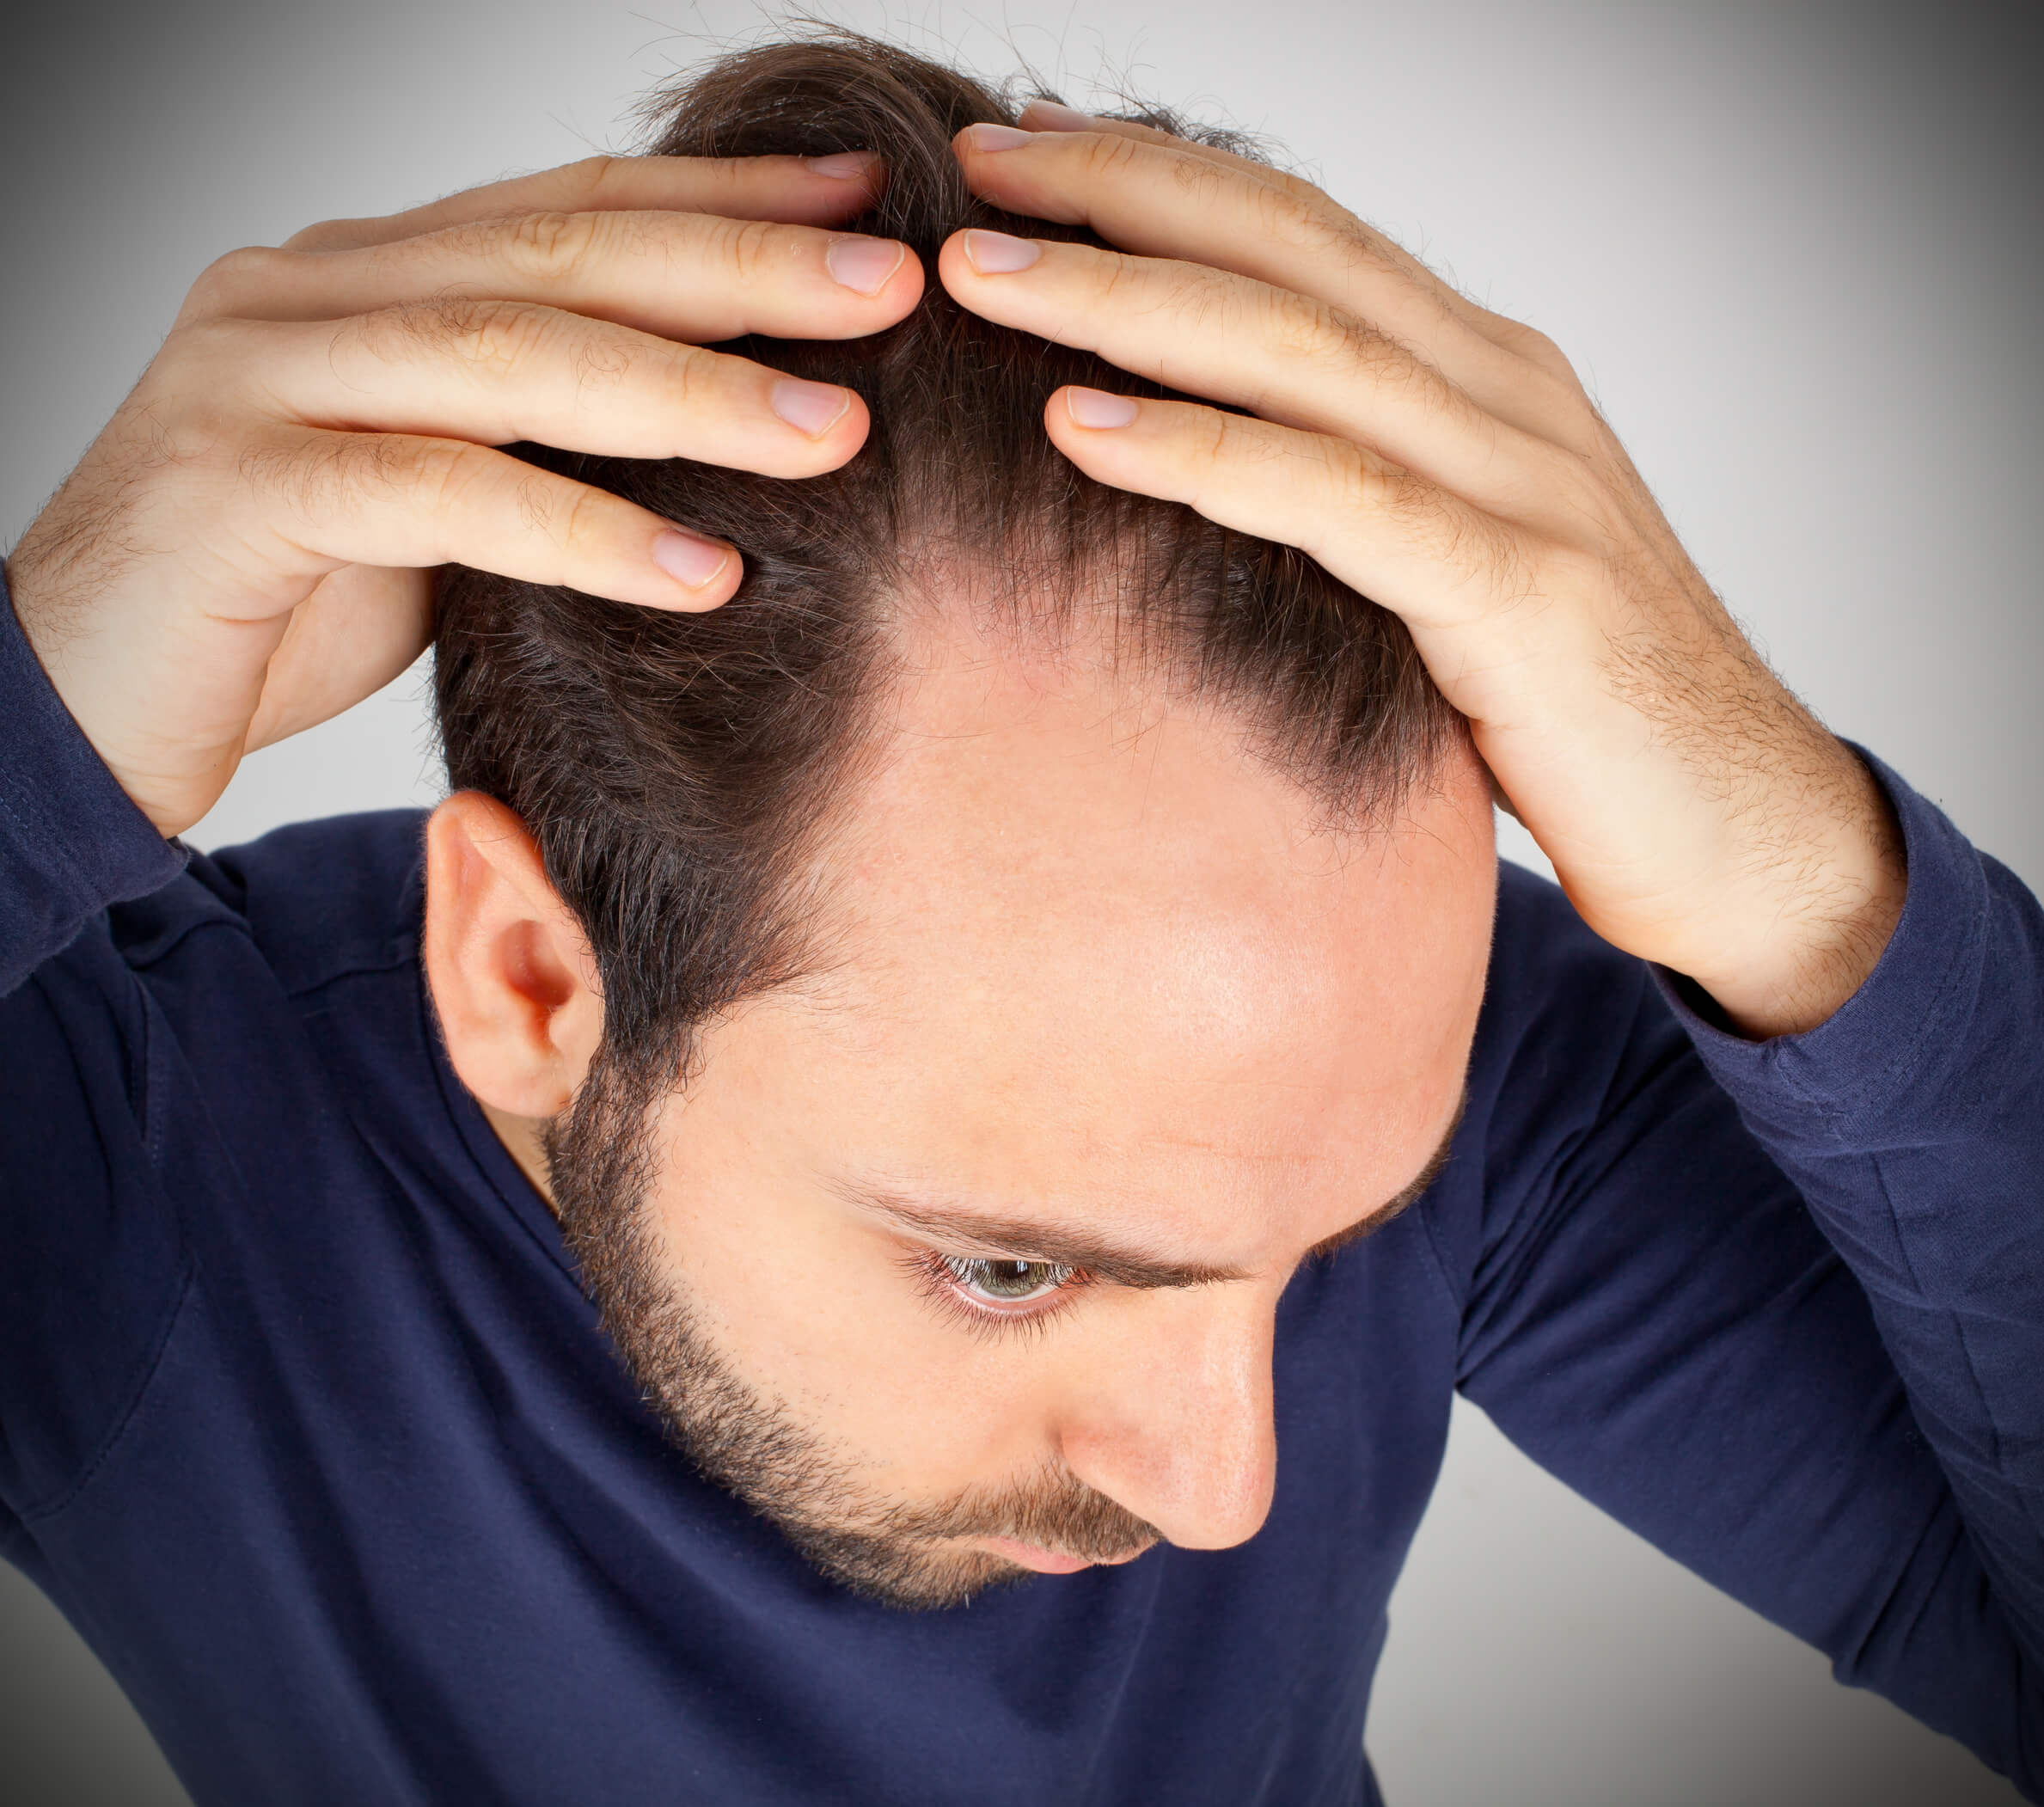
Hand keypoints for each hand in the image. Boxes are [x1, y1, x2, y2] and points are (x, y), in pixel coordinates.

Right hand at [5, 152, 921, 840]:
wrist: (78, 694)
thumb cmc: (275, 601)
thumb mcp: (430, 496)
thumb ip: (529, 436)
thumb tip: (715, 422)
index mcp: (367, 276)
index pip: (571, 210)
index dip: (723, 199)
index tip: (866, 205)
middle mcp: (311, 291)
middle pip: (559, 255)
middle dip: (740, 266)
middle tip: (891, 285)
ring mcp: (262, 373)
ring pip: (507, 357)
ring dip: (687, 394)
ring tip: (834, 433)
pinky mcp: (241, 486)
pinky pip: (440, 494)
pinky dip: (580, 533)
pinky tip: (702, 573)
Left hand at [942, 107, 1904, 1038]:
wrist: (1742, 829)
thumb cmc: (1571, 711)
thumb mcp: (1448, 572)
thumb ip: (1354, 501)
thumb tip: (1201, 485)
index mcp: (1484, 377)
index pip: (1307, 234)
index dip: (1166, 180)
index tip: (1032, 157)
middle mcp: (1505, 396)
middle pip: (1289, 250)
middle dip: (1122, 195)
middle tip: (975, 174)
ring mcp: (1521, 484)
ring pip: (1298, 348)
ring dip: (1124, 299)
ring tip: (980, 277)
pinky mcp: (1519, 594)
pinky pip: (1336, 499)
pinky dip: (1202, 452)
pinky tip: (1081, 426)